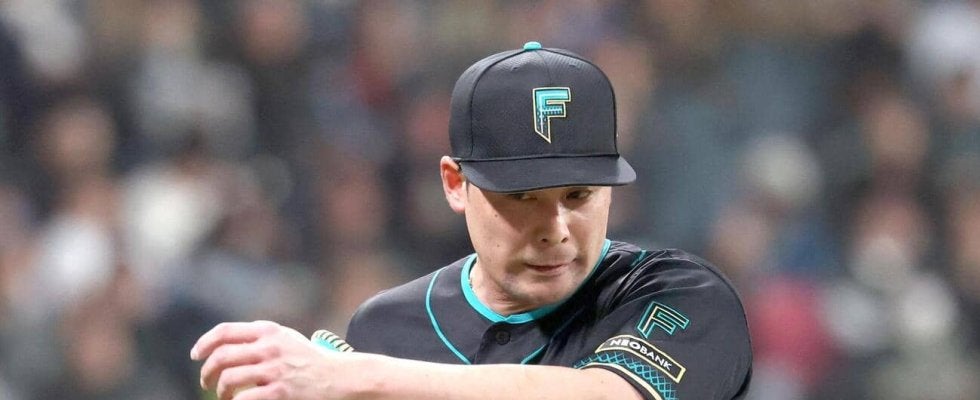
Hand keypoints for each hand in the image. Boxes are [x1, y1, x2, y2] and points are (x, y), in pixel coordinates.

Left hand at [191, 320, 356, 399]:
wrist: (338, 377)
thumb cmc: (308, 360)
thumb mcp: (285, 339)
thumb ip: (259, 337)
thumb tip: (222, 344)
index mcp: (269, 331)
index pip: (225, 331)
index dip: (204, 343)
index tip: (196, 356)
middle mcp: (270, 347)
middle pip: (222, 356)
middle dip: (207, 372)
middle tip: (206, 382)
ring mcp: (274, 370)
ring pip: (228, 379)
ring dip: (220, 391)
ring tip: (224, 396)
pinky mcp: (280, 392)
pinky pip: (243, 399)